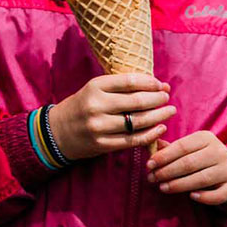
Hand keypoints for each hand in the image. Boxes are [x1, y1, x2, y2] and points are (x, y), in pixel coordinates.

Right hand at [49, 74, 174, 160]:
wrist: (56, 132)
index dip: (151, 83)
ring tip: (169, 111)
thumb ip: (123, 88)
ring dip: (158, 116)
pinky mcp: (102, 144)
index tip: (162, 85)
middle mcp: (96, 105)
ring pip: (138, 122)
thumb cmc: (83, 106)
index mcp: (95, 86)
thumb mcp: (96, 90)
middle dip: (158, 99)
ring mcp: (99, 126)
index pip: (131, 81)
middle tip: (167, 98)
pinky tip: (160, 129)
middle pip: (137, 101)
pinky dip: (150, 135)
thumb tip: (160, 85)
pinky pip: (132, 140)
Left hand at [147, 131, 226, 205]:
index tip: (149, 165)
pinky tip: (191, 196)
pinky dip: (204, 197)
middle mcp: (220, 151)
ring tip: (163, 188)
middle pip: (189, 163)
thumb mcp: (189, 150)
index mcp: (207, 138)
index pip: (182, 146)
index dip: (164, 156)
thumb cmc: (202, 160)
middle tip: (152, 178)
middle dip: (167, 171)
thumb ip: (170, 148)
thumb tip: (151, 145)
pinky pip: (218, 194)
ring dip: (179, 185)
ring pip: (201, 179)